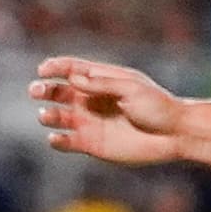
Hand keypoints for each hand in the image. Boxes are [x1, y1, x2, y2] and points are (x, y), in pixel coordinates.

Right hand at [29, 57, 185, 166]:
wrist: (173, 135)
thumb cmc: (157, 106)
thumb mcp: (131, 88)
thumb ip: (102, 84)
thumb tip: (73, 79)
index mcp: (101, 80)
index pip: (71, 69)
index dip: (55, 67)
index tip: (43, 69)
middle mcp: (91, 100)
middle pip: (58, 91)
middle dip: (44, 90)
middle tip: (36, 91)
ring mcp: (89, 122)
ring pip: (58, 116)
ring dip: (48, 115)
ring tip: (48, 115)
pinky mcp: (91, 144)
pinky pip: (66, 142)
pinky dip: (56, 140)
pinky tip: (55, 138)